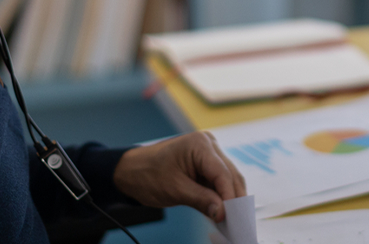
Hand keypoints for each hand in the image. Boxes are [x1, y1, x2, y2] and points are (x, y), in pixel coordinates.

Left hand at [113, 131, 246, 221]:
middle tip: (237, 223)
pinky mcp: (206, 166)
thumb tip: (223, 212)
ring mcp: (208, 155)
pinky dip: (221, 198)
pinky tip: (222, 213)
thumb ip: (201, 200)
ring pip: (228, 180)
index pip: (222, 173)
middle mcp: (208, 146)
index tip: (232, 217)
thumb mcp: (174, 189)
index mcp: (200, 144)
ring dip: (230, 200)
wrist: (131, 171)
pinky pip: (218, 183)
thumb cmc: (147, 173)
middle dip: (234, 200)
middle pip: (230, 176)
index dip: (230, 196)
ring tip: (232, 221)